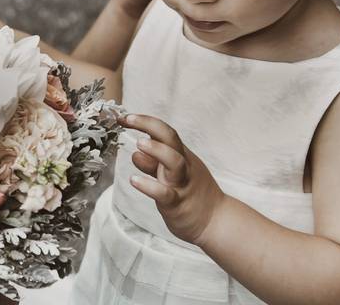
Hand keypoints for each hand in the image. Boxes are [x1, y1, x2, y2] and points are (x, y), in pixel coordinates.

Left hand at [120, 113, 226, 246]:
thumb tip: (136, 153)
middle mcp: (183, 166)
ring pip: (174, 162)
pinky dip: (150, 186)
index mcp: (181, 155)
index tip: (123, 117)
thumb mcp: (172, 175)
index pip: (164, 132)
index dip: (145, 121)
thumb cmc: (192, 194)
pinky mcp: (178, 204)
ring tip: (139, 144)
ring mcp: (181, 184)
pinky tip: (134, 181)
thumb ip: (153, 165)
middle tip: (130, 119)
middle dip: (149, 125)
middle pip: (171, 138)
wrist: (216, 222)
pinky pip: (165, 194)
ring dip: (157, 150)